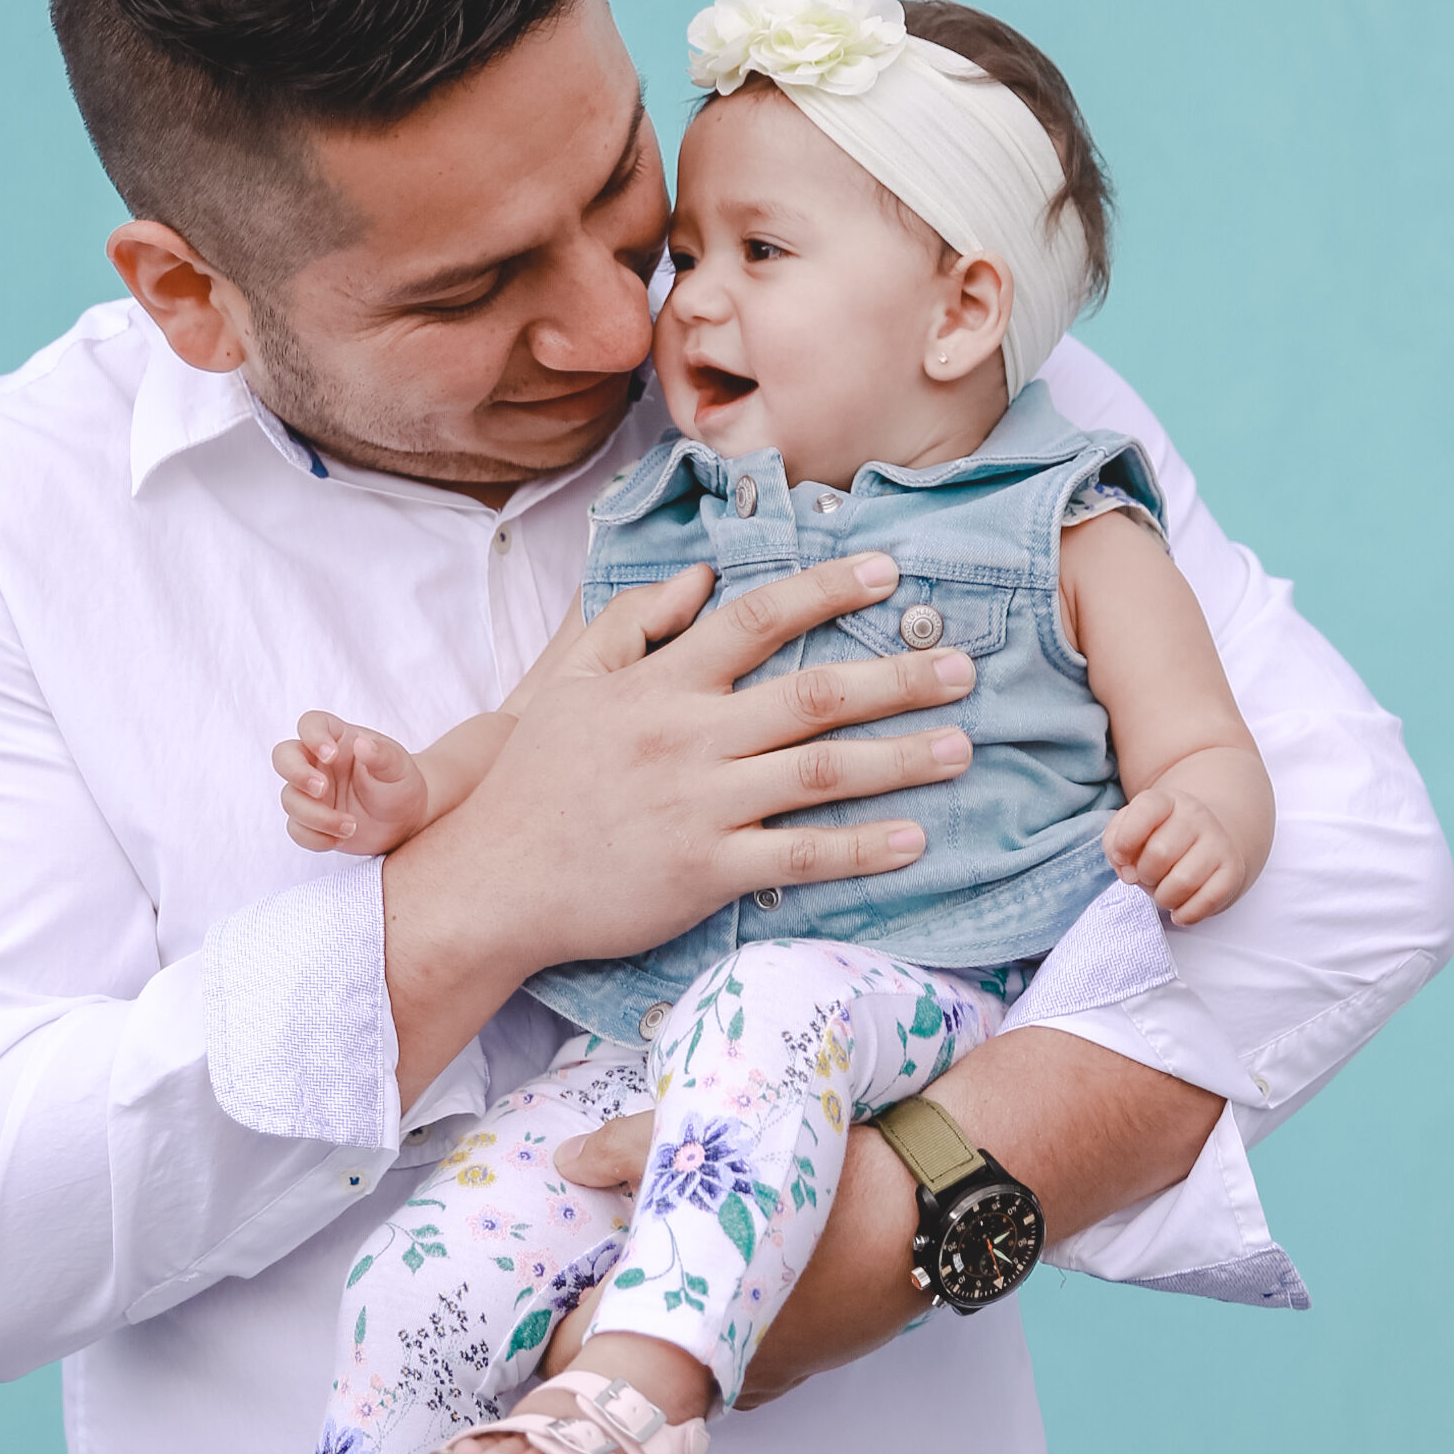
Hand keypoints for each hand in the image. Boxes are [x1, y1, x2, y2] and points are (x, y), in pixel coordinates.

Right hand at [273, 713, 432, 854]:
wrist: (406, 819)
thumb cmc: (400, 783)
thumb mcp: (398, 767)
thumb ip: (382, 755)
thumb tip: (362, 744)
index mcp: (337, 739)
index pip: (311, 724)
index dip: (313, 736)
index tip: (332, 754)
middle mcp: (316, 763)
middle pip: (283, 758)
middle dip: (297, 774)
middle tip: (323, 789)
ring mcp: (310, 793)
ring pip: (289, 799)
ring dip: (317, 815)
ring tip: (352, 826)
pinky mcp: (311, 821)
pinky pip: (296, 829)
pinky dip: (315, 837)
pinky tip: (340, 839)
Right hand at [382, 551, 979, 1105]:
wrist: (491, 881)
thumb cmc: (533, 783)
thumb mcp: (568, 684)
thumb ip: (632, 622)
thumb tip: (701, 573)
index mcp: (659, 685)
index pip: (755, 619)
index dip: (826, 591)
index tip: (888, 572)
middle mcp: (687, 737)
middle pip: (812, 694)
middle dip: (897, 676)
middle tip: (963, 664)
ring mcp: (699, 806)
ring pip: (820, 772)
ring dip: (900, 758)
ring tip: (961, 746)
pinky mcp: (705, 873)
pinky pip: (799, 856)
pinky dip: (861, 848)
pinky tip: (914, 837)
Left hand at [545, 1029, 1224, 1409]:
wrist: (946, 1203)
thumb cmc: (838, 1178)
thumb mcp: (734, 1153)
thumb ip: (637, 1152)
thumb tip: (568, 1164)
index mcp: (695, 1324)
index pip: (582, 1359)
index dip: (551, 1333)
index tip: (535, 1307)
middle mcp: (726, 1369)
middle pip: (632, 1369)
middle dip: (606, 1333)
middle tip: (589, 1281)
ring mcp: (771, 1374)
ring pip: (689, 1367)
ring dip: (667, 1333)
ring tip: (654, 1275)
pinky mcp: (809, 1363)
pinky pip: (740, 1359)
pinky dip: (719, 1332)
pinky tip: (726, 1283)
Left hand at [1102, 785, 1253, 924]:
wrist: (1209, 841)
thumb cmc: (1160, 839)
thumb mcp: (1130, 830)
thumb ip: (1114, 843)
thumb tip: (1129, 872)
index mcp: (1166, 801)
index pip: (1146, 810)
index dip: (1126, 839)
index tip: (1123, 856)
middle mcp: (1196, 817)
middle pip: (1159, 854)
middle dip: (1145, 875)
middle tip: (1149, 876)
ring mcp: (1218, 843)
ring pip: (1183, 882)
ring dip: (1164, 898)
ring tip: (1165, 892)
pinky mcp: (1232, 871)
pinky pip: (1206, 902)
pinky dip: (1185, 914)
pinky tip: (1180, 908)